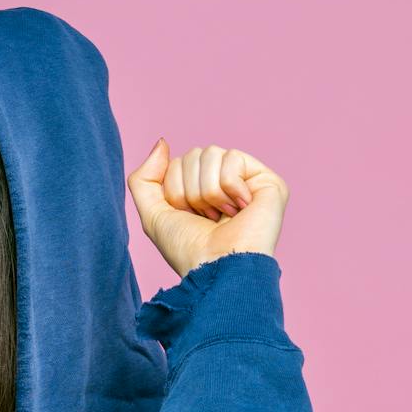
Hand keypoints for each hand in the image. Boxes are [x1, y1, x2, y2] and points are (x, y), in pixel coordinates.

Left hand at [126, 139, 287, 279]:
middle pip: (193, 155)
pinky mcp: (268, 182)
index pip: (177, 163)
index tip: (188, 217)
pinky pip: (233, 158)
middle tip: (206, 218)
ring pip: (212, 153)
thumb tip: (162, 142)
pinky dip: (229, 187)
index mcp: (201, 191)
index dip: (174, 191)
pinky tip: (240, 208)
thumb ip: (144, 179)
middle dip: (190, 190)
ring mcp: (248, 181)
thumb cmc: (188, 250)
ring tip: (221, 215)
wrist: (216, 268)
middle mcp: (225, 184)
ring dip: (208, 191)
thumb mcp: (153, 215)